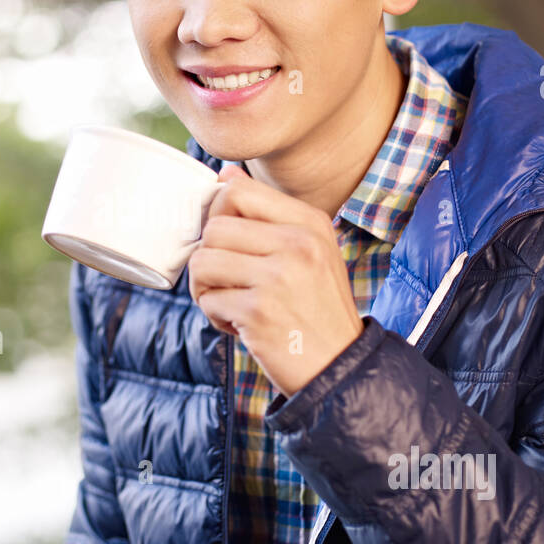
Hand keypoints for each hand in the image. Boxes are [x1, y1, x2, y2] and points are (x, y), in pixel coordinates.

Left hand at [188, 165, 364, 397]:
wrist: (341, 368)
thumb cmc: (316, 309)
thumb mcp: (310, 252)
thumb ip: (269, 215)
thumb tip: (226, 175)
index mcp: (310, 223)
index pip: (239, 191)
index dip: (217, 214)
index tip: (226, 241)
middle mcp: (297, 244)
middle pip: (214, 226)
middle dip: (209, 257)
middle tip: (225, 281)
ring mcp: (278, 277)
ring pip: (202, 260)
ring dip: (205, 286)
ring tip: (229, 302)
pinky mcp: (258, 311)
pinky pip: (208, 299)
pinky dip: (215, 315)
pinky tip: (240, 325)